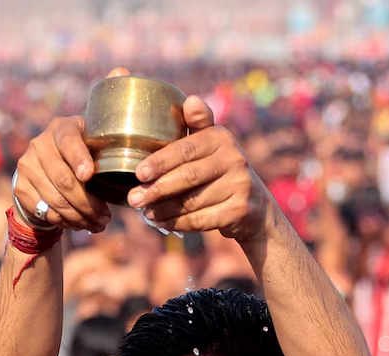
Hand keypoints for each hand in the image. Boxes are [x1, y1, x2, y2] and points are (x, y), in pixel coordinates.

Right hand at [11, 68, 131, 232]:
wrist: (49, 176)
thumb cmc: (84, 153)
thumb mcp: (95, 133)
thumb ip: (111, 106)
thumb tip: (121, 70)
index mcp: (61, 128)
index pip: (68, 141)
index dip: (78, 158)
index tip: (89, 175)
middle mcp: (39, 144)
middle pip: (64, 179)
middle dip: (89, 203)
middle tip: (107, 218)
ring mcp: (26, 167)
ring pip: (55, 199)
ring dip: (80, 217)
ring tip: (99, 225)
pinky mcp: (19, 188)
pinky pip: (45, 211)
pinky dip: (66, 222)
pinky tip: (80, 225)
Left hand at [126, 98, 269, 242]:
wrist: (255, 207)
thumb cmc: (220, 172)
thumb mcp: (211, 146)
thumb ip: (197, 124)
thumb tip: (190, 100)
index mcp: (221, 138)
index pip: (185, 149)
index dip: (160, 161)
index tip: (138, 173)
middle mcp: (234, 159)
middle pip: (187, 176)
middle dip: (157, 189)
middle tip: (134, 198)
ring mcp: (240, 185)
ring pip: (192, 201)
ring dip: (164, 209)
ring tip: (145, 213)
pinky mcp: (240, 210)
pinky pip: (201, 220)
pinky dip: (178, 223)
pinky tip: (162, 223)